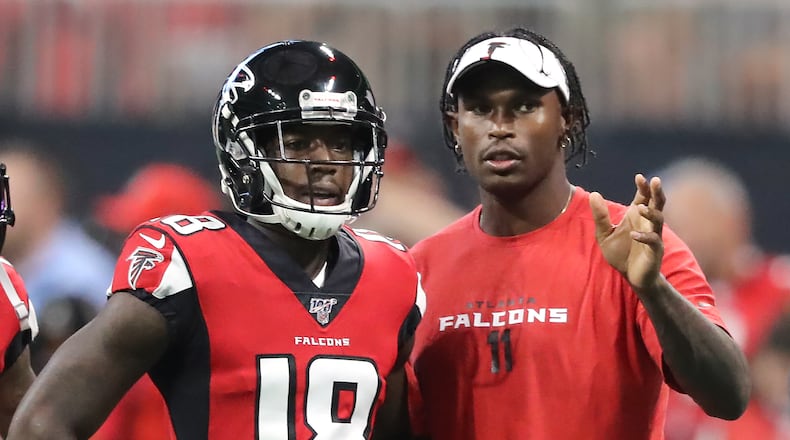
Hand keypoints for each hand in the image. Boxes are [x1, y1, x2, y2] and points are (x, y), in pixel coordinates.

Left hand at [590, 174, 665, 290]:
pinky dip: (644, 236)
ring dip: (651, 213)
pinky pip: (653, 241)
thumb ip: (600, 216)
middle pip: (657, 204)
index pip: (643, 197)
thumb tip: (593, 194)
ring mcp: (653, 236)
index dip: (643, 187)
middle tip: (656, 181)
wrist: (630, 276)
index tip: (639, 176)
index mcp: (636, 217)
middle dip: (657, 192)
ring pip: (659, 220)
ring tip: (640, 208)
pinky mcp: (655, 251)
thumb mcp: (604, 234)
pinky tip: (634, 234)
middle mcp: (647, 224)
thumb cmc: (620, 253)